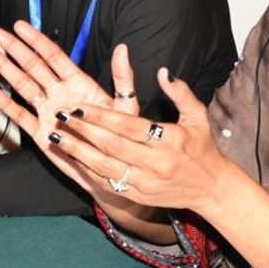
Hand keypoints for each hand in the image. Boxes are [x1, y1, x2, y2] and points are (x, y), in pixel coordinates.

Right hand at [0, 21, 138, 194]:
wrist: (113, 169)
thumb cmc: (122, 137)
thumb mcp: (125, 107)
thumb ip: (122, 77)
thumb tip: (122, 48)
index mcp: (79, 84)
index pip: (53, 56)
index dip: (36, 40)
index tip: (19, 26)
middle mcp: (60, 94)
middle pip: (32, 65)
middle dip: (12, 48)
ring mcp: (49, 112)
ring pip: (23, 85)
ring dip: (5, 68)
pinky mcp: (41, 133)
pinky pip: (21, 116)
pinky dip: (6, 105)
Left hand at [53, 68, 225, 211]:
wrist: (211, 189)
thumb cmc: (203, 148)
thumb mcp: (197, 116)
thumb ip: (180, 92)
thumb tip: (163, 71)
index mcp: (168, 140)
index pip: (127, 126)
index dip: (100, 116)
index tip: (78, 106)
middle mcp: (154, 163)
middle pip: (111, 146)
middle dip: (83, 131)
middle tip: (60, 116)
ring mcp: (145, 182)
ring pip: (104, 167)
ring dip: (77, 152)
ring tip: (56, 136)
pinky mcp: (138, 196)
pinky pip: (107, 183)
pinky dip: (87, 171)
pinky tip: (70, 159)